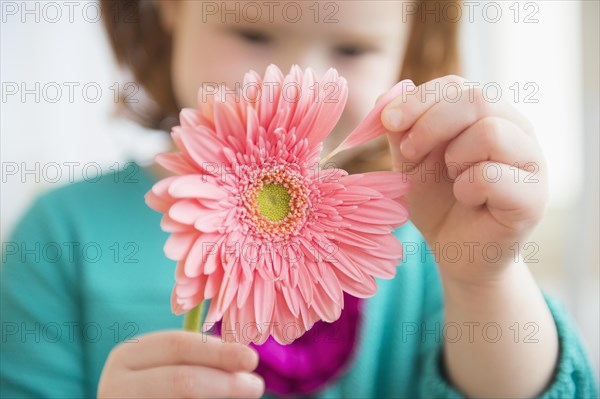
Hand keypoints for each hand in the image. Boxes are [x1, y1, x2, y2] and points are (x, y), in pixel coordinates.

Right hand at [97, 330, 264, 398]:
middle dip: (225, 382)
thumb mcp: (162, 366)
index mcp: (126, 357)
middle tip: (256, 385)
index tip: (252, 358)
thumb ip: (194, 358)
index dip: (218, 352)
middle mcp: (115, 385)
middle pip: (181, 380)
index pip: (177, 345)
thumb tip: (244, 359)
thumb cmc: (153, 387)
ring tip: (244, 395)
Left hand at [382, 75, 548, 283]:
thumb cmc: (437, 201)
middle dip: (431, 123)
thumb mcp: (411, 162)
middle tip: (410, 151)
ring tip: (452, 179)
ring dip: (455, 157)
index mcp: (488, 115)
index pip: (458, 86)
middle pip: (478, 98)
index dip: (419, 99)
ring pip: (490, 132)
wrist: (456, 251)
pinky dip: (468, 187)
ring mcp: (531, 162)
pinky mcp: (533, 197)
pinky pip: (494, 175)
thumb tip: (387, 97)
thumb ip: (401, 130)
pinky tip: (467, 199)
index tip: (388, 122)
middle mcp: (516, 130)